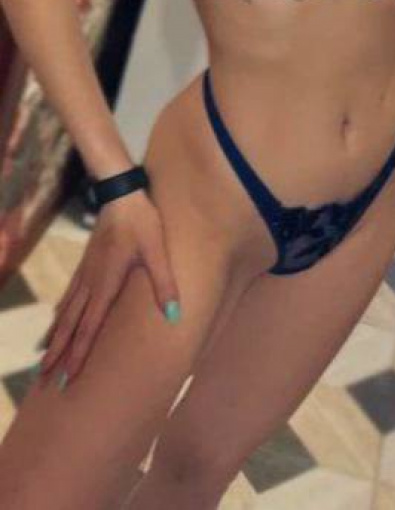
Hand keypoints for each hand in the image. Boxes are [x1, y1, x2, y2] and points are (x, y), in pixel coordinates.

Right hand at [37, 189, 180, 388]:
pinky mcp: (85, 264)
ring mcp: (84, 273)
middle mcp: (90, 283)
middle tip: (43, 379)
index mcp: (105, 284)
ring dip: (54, 336)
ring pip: (64, 312)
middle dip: (57, 353)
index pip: (88, 327)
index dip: (77, 354)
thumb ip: (164, 284)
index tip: (66, 378)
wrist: (121, 193)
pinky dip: (59, 314)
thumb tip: (173, 316)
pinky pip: (67, 296)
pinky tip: (55, 320)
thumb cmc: (142, 222)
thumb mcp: (157, 252)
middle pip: (69, 325)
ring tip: (43, 357)